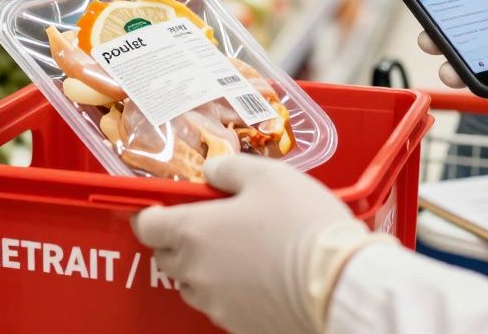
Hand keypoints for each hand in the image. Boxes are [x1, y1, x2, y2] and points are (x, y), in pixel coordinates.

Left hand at [132, 155, 391, 333]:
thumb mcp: (269, 175)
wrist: (340, 281)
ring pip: (191, 284)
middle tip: (211, 223)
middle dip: (178, 239)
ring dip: (202, 267)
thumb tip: (210, 171)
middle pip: (166, 256)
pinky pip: (219, 305)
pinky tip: (257, 276)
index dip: (152, 213)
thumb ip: (229, 168)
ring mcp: (216, 303)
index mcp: (194, 231)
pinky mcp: (238, 324)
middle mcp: (196, 271)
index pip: (146, 225)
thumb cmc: (303, 223)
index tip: (166, 206)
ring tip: (238, 251)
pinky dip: (228, 290)